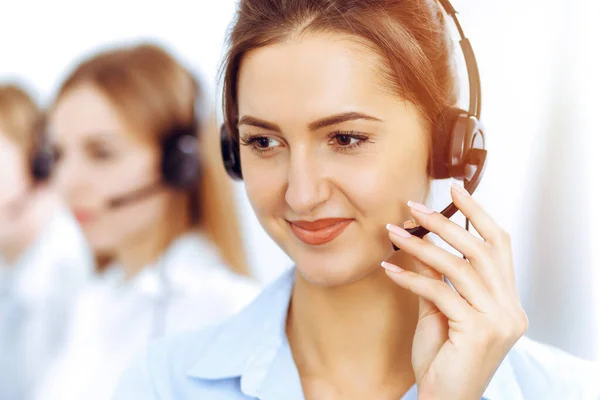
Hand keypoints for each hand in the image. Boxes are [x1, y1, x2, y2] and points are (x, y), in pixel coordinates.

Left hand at [381, 183, 527, 399]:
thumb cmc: (442, 359)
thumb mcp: (437, 310)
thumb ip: (435, 278)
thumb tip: (419, 241)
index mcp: (506, 300)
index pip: (498, 245)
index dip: (477, 214)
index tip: (453, 189)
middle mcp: (509, 308)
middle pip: (480, 250)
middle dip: (445, 222)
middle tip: (413, 205)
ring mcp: (499, 320)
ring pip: (459, 267)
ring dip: (422, 245)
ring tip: (393, 231)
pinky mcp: (479, 331)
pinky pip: (439, 292)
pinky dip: (411, 278)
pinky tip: (389, 269)